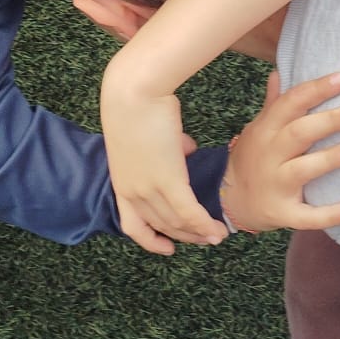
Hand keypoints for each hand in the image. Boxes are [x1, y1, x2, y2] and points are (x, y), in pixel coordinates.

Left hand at [101, 68, 227, 256]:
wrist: (134, 92)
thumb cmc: (137, 102)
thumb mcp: (145, 134)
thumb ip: (165, 148)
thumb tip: (185, 148)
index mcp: (121, 183)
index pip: (133, 225)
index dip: (150, 240)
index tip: (167, 246)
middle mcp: (132, 192)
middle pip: (161, 226)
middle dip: (185, 236)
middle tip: (205, 238)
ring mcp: (149, 189)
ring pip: (177, 223)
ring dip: (199, 233)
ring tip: (217, 235)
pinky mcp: (168, 181)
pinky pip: (189, 213)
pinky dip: (205, 225)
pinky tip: (218, 229)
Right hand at [221, 70, 339, 234]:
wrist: (228, 200)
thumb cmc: (253, 158)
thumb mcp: (258, 130)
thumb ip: (273, 105)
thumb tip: (279, 72)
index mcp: (265, 130)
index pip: (290, 104)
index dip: (315, 90)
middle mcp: (269, 155)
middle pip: (298, 134)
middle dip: (329, 122)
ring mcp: (275, 185)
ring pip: (302, 170)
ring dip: (329, 159)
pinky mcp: (282, 213)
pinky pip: (307, 215)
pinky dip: (332, 213)